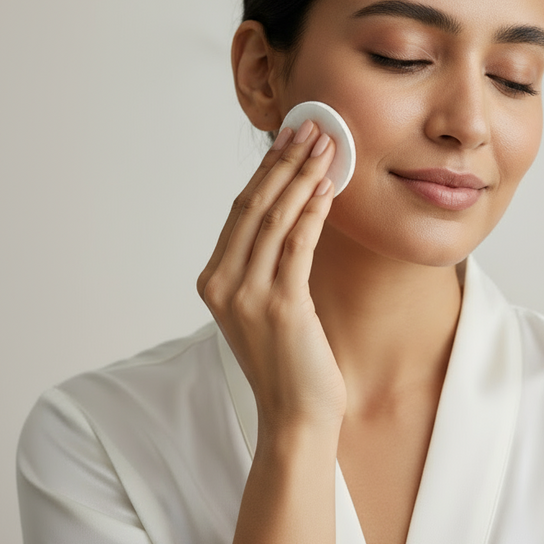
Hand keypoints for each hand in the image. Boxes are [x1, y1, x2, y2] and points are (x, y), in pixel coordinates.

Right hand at [198, 120, 344, 429]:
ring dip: (301, 176)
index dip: (267, 170)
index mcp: (215, 281)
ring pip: (273, 219)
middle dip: (284, 161)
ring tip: (325, 145)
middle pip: (252, 206)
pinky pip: (296, 246)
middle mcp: (223, 284)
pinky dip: (312, 212)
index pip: (241, 211)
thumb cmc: (289, 363)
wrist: (294, 417)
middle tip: (311, 127)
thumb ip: (267, 266)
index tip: (290, 138)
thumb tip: (293, 214)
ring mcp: (247, 296)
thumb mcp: (267, 307)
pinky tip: (328, 188)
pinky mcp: (279, 307)